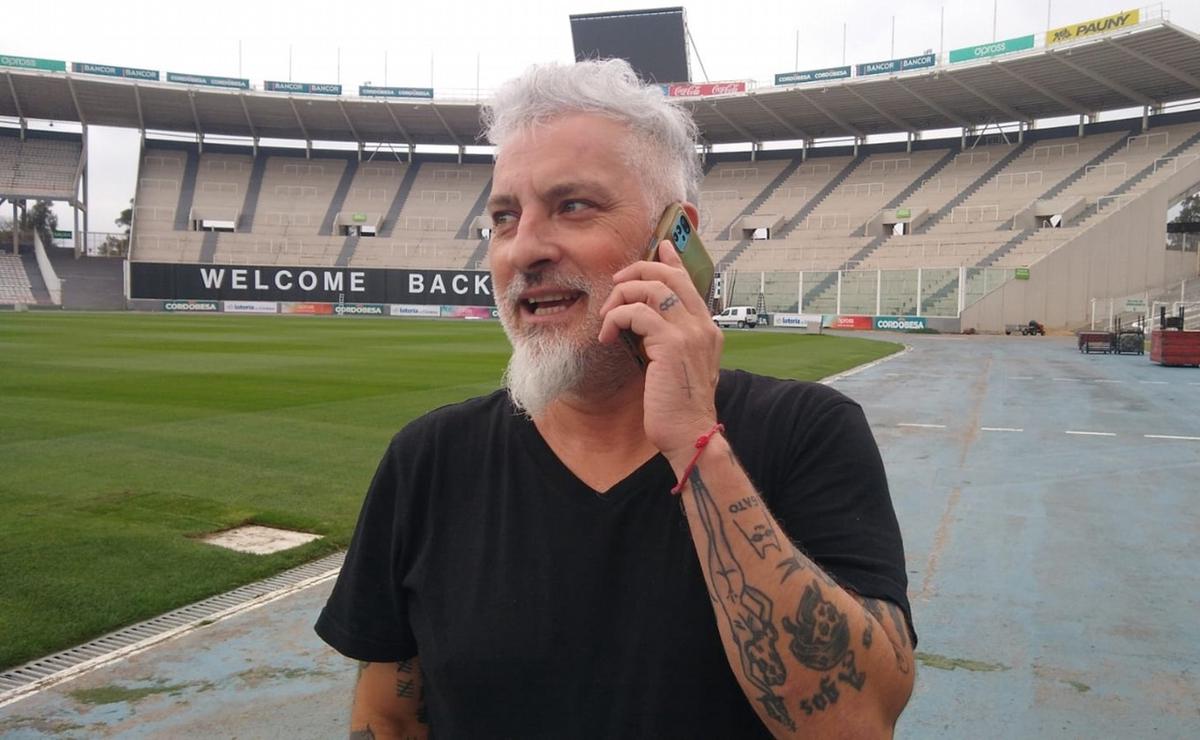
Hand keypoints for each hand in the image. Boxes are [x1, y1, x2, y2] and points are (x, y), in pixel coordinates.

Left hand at [598, 240, 723, 461]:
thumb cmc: (679, 407)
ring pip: (651, 289)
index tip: (659, 246)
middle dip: (638, 272)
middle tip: (616, 284)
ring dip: (621, 297)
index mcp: (707, 329)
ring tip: (608, 318)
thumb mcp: (678, 366)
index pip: (689, 281)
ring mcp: (690, 333)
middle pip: (670, 276)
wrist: (690, 435)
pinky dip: (616, 319)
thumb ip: (670, 340)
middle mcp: (703, 325)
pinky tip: (607, 336)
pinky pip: (637, 313)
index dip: (671, 260)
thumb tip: (647, 325)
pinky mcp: (672, 344)